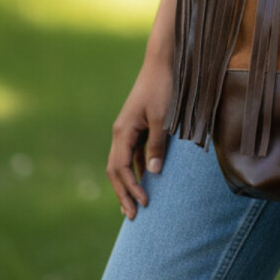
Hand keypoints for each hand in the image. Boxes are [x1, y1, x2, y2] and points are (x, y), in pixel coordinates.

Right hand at [106, 55, 172, 218]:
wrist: (163, 62)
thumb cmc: (163, 87)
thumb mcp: (163, 117)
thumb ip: (157, 145)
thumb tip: (153, 172)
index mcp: (122, 132)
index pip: (119, 169)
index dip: (129, 189)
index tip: (142, 205)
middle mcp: (121, 132)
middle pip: (115, 170)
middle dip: (123, 193)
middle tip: (132, 216)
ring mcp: (128, 129)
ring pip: (123, 163)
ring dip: (129, 183)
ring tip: (136, 205)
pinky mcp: (138, 125)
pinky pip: (133, 153)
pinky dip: (136, 169)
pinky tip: (146, 179)